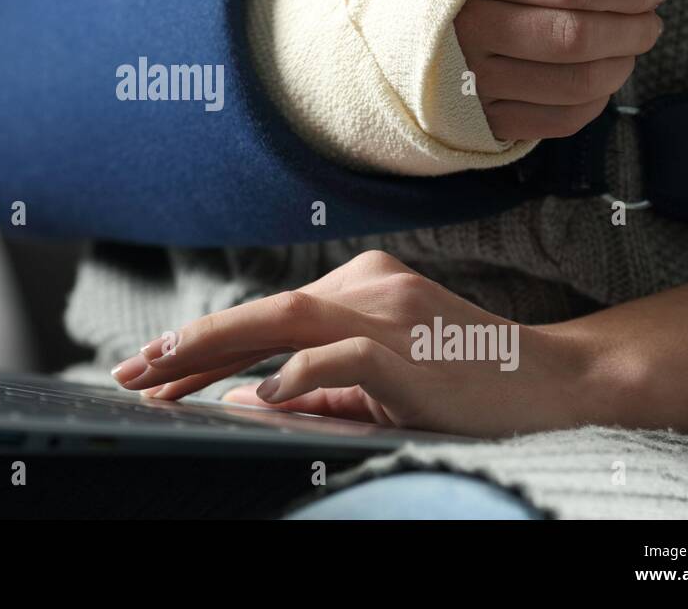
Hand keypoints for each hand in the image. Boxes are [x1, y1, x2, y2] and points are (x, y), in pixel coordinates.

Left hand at [110, 250, 609, 437]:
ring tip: (164, 377)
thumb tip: (244, 401)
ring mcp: (389, 310)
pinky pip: (341, 354)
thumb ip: (314, 391)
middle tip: (132, 371)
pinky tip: (259, 396)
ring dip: (218, 349)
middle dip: (191, 343)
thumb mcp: (379, 386)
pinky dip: (297, 373)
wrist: (555, 382)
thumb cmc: (466, 383)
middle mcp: (367, 286)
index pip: (265, 315)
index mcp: (358, 287)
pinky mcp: (411, 343)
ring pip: (285, 320)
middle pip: (263, 310)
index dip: (204, 343)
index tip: (152, 370)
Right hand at [457, 0, 674, 140]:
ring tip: (628, 41)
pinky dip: (598, 97)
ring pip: (576, 83)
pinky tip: (596, 71)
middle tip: (650, 15)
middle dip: (634, 26)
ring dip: (623, 62)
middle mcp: (468, 31)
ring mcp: (473, 81)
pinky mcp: (485, 119)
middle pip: (576, 37)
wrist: (404, 15)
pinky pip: (563, 120)